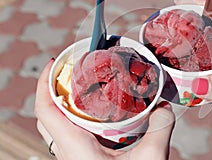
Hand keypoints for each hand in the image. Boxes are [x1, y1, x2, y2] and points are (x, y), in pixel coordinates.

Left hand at [35, 59, 174, 159]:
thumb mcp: (151, 158)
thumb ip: (161, 127)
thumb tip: (164, 105)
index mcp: (76, 148)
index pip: (46, 111)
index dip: (43, 84)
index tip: (53, 65)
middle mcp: (68, 152)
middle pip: (48, 115)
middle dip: (55, 90)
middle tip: (72, 73)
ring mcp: (72, 157)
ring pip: (56, 125)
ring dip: (64, 104)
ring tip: (82, 89)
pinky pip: (69, 135)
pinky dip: (76, 118)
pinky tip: (96, 114)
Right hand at [175, 0, 211, 137]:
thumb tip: (197, 84)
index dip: (203, 6)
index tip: (182, 4)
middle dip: (192, 32)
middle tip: (171, 33)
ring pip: (209, 58)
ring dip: (193, 58)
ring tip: (173, 57)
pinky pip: (210, 79)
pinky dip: (198, 81)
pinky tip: (187, 84)